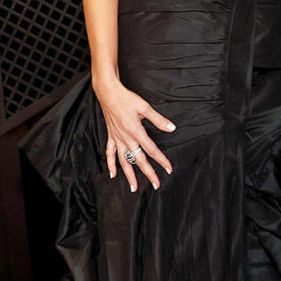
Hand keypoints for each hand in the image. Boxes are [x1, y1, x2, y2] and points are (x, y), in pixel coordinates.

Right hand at [94, 78, 175, 192]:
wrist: (108, 93)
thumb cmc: (126, 99)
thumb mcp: (145, 107)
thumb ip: (158, 120)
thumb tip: (172, 128)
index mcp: (136, 132)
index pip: (152, 150)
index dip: (161, 160)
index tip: (169, 169)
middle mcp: (126, 138)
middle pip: (139, 160)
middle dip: (148, 173)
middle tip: (156, 185)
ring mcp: (117, 139)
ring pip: (124, 161)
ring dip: (129, 175)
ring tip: (134, 188)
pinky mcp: (111, 137)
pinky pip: (110, 153)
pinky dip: (111, 164)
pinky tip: (113, 174)